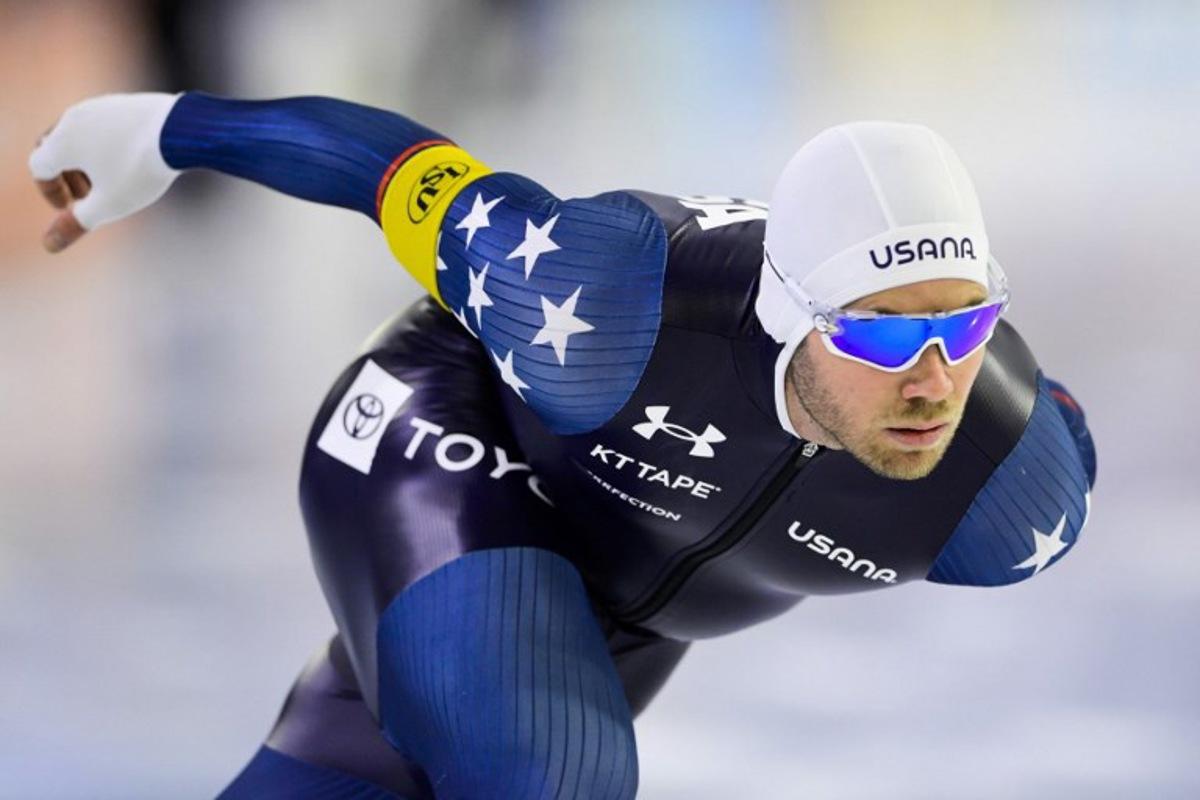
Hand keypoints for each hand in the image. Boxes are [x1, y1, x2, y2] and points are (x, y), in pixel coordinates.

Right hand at [29, 92, 181, 252]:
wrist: (180, 132)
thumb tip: (49, 245)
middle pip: (54, 146)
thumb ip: (77, 223)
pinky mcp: (125, 102)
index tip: (70, 208)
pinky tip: (131, 161)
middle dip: (65, 175)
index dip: (50, 191)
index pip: (39, 166)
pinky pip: (105, 125)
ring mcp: (100, 106)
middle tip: (85, 196)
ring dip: (86, 160)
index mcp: (62, 142)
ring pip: (80, 133)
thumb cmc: (140, 170)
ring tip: (109, 181)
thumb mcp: (109, 204)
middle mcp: (74, 118)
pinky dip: (106, 145)